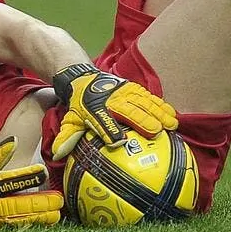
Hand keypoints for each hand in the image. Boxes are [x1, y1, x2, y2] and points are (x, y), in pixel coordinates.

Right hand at [0, 137, 62, 228]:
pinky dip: (30, 226)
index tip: (43, 172)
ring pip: (19, 218)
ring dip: (39, 217)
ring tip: (56, 214)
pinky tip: (44, 224)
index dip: (27, 176)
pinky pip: (14, 229)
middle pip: (18, 203)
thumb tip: (14, 140)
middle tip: (58, 199)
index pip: (9, 179)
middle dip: (40, 202)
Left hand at [49, 63, 178, 159]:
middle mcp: (111, 100)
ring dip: (158, 113)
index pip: (102, 122)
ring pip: (143, 103)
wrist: (84, 78)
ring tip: (171, 124)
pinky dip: (161, 105)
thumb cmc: (80, 106)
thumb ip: (67, 137)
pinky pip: (149, 97)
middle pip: (129, 111)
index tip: (118, 142)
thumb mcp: (71, 120)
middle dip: (141, 120)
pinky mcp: (133, 88)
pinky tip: (173, 114)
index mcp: (94, 110)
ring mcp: (124, 92)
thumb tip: (57, 154)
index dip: (110, 131)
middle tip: (155, 132)